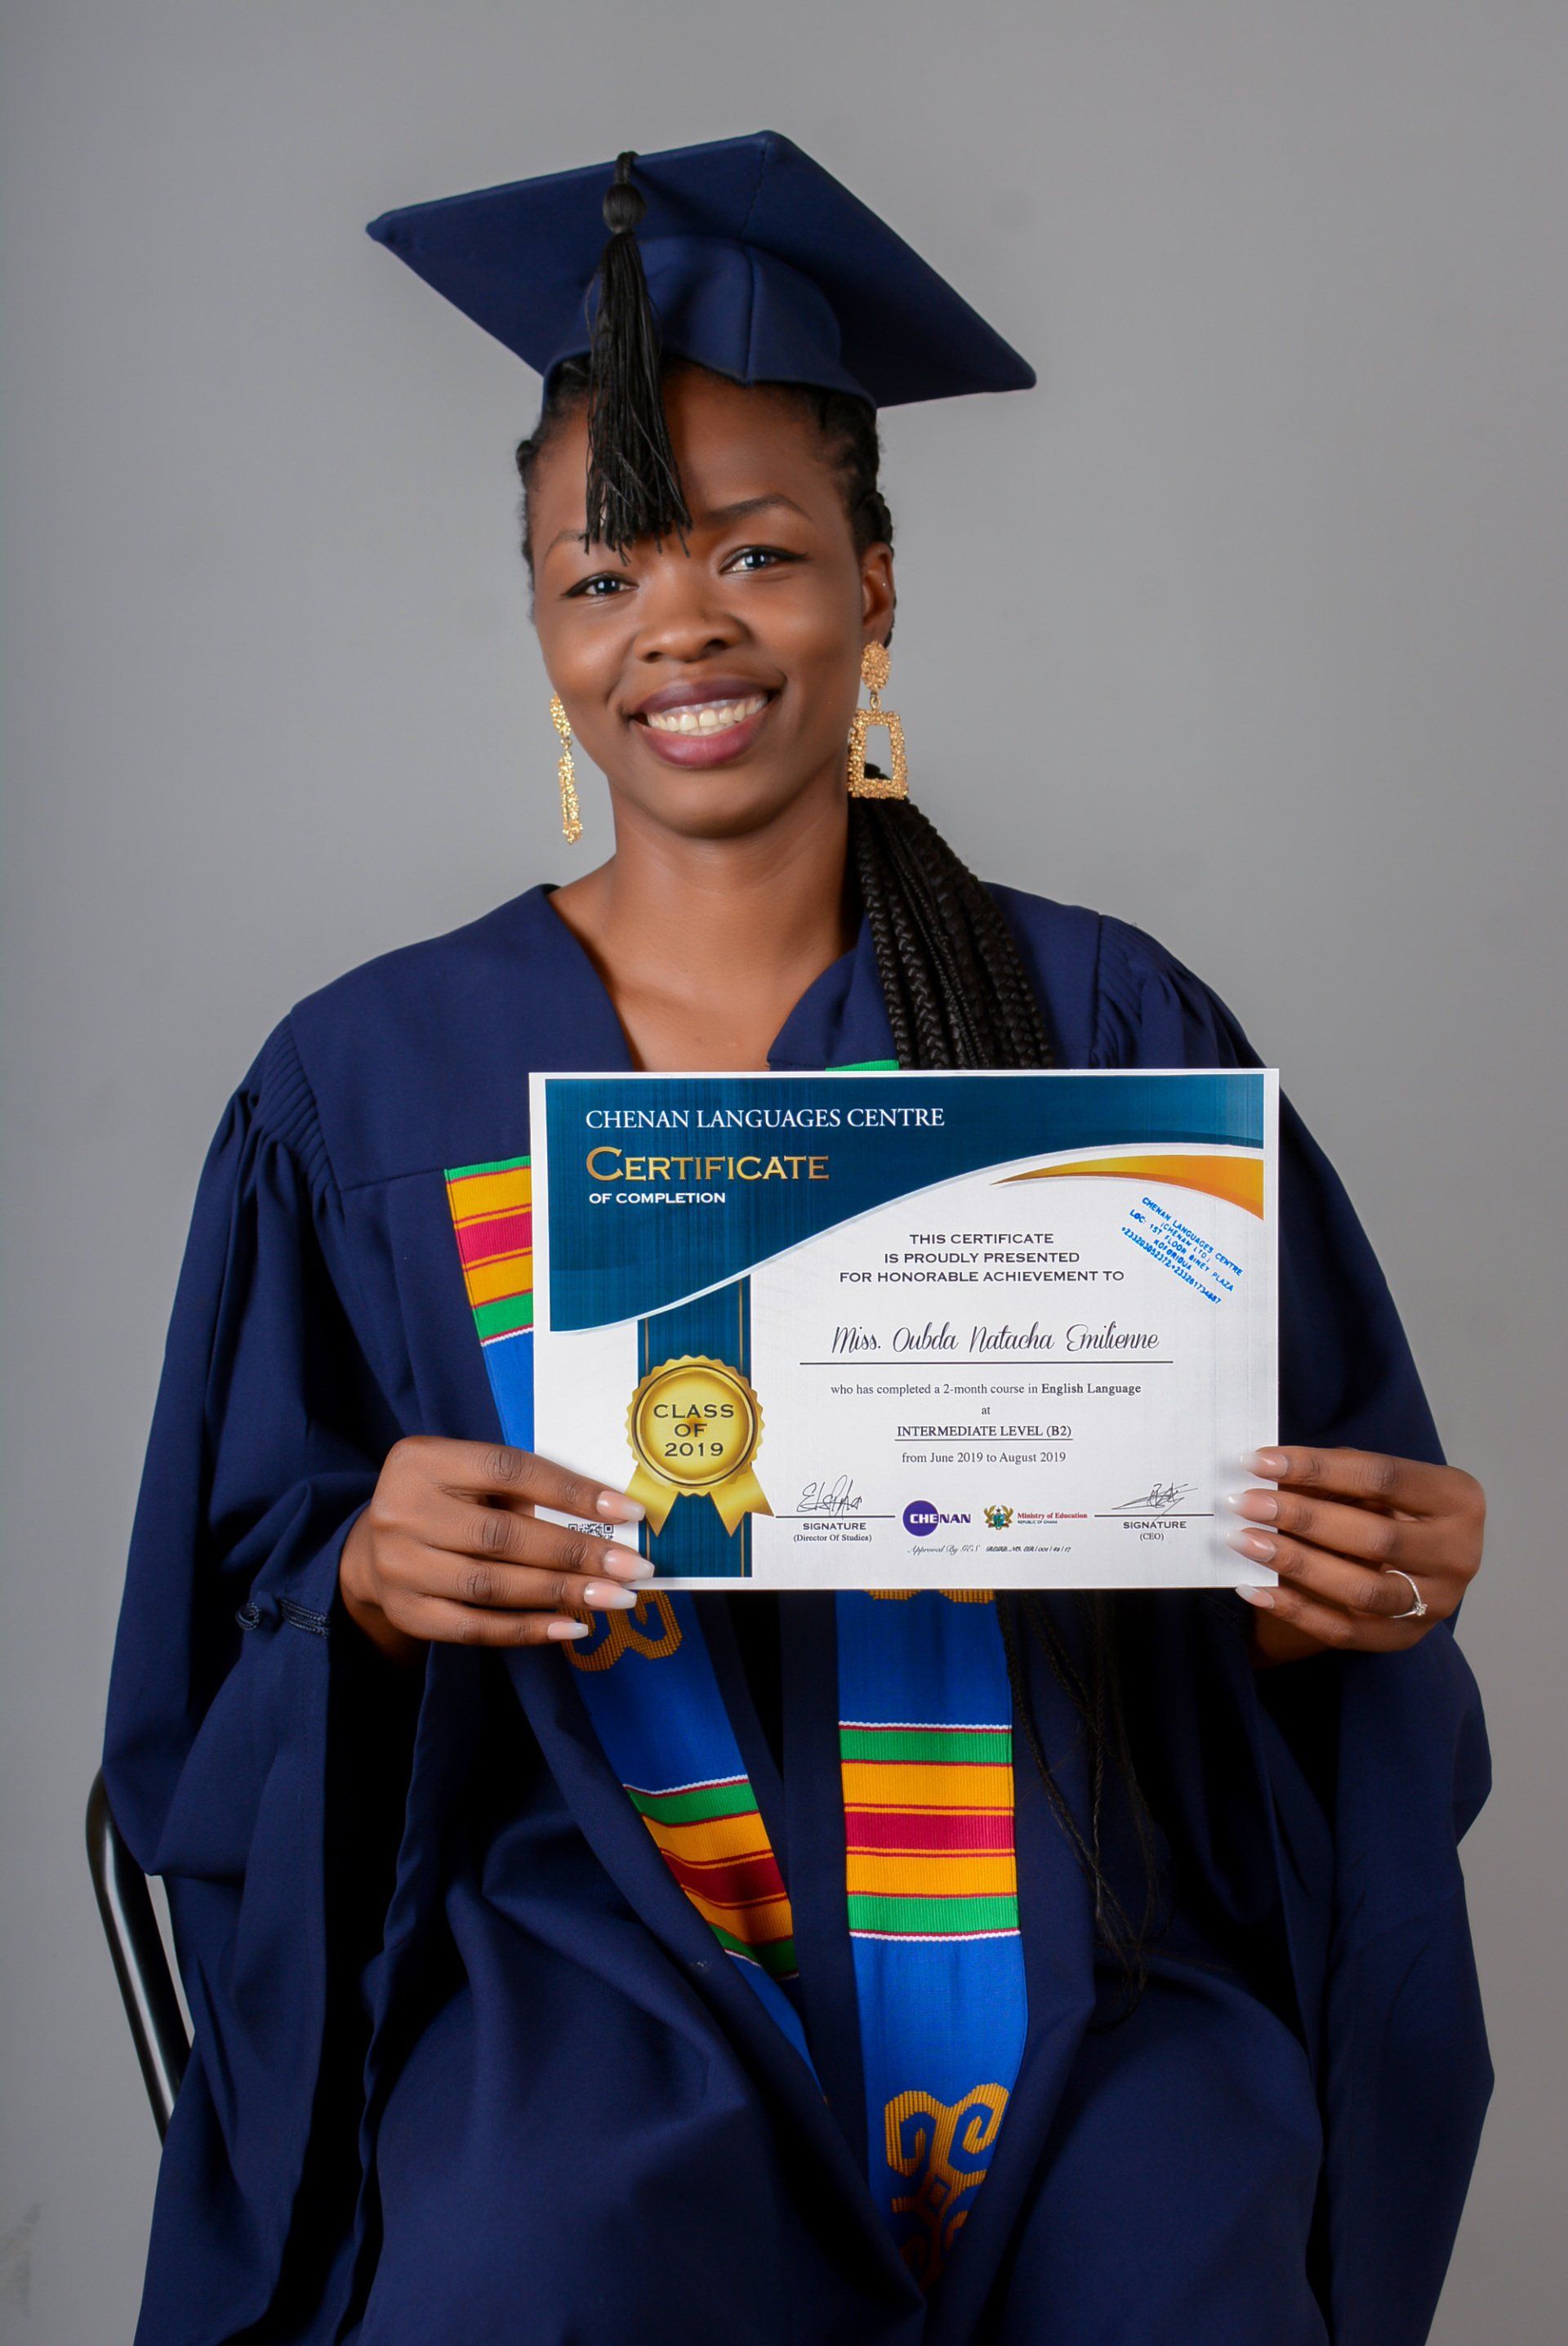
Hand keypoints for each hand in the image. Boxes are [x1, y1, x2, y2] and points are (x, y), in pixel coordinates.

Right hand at [340, 1437, 651, 1664]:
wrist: (372, 1548)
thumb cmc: (445, 1501)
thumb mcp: (469, 1474)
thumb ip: (520, 1487)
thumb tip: (609, 1517)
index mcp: (423, 1460)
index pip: (509, 1470)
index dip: (572, 1492)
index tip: (628, 1513)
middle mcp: (402, 1511)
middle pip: (502, 1536)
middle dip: (576, 1553)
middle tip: (634, 1568)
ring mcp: (399, 1566)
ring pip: (492, 1586)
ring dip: (561, 1593)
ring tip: (616, 1598)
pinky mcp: (407, 1612)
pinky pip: (475, 1628)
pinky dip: (527, 1629)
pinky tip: (570, 1626)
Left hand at [1225, 1445, 1484, 1667]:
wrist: (1416, 1562)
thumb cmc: (1389, 1507)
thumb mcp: (1373, 1482)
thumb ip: (1332, 1476)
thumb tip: (1264, 1472)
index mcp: (1458, 1499)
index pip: (1382, 1477)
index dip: (1317, 1467)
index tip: (1258, 1461)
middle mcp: (1458, 1554)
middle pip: (1375, 1537)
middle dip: (1302, 1518)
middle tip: (1246, 1503)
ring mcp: (1436, 1603)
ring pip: (1362, 1590)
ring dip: (1296, 1563)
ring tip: (1244, 1541)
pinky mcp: (1405, 1639)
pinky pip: (1344, 1631)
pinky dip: (1295, 1610)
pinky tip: (1254, 1586)